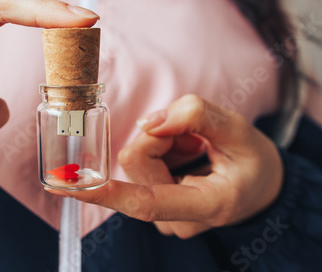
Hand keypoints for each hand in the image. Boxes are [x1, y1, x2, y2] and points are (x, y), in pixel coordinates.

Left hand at [46, 95, 283, 238]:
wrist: (261, 187)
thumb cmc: (254, 161)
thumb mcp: (239, 129)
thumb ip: (196, 116)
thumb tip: (147, 122)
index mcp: (207, 205)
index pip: (147, 202)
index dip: (109, 192)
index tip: (75, 186)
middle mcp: (177, 219)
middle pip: (136, 161)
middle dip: (159, 136)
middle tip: (192, 136)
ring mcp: (164, 217)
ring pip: (135, 160)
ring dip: (161, 143)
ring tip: (194, 149)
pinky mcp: (154, 207)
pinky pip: (139, 165)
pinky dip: (160, 151)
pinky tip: (183, 155)